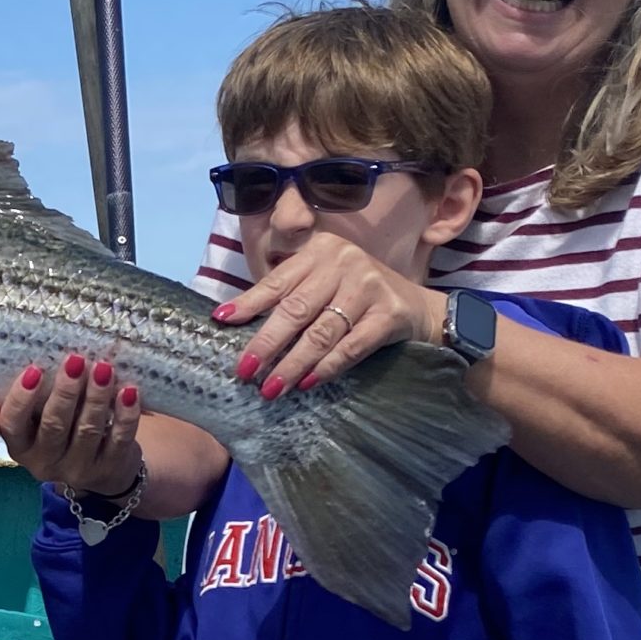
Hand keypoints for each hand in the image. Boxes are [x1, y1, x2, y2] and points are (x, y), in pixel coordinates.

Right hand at [0, 352, 142, 493]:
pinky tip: (130, 391)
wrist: (101, 464)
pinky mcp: (109, 469)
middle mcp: (44, 462)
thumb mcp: (40, 416)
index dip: (21, 399)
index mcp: (21, 446)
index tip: (34, 369)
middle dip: (65, 392)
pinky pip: (118, 440)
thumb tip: (39, 347)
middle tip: (76, 360)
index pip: (12, 425)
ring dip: (96, 397)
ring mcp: (77, 469)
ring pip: (87, 431)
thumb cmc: (62, 425)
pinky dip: (125, 415)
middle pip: (53, 426)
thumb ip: (36, 393)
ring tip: (104, 368)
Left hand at [214, 234, 443, 397]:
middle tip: (244, 371)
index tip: (221, 321)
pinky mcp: (389, 314)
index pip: (277, 282)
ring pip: (320, 332)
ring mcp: (369, 287)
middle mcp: (344, 262)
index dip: (248, 303)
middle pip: (295, 309)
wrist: (418, 308)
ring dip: (292, 364)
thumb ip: (289, 293)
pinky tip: (307, 383)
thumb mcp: (323, 282)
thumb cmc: (356, 296)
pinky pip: (350, 347)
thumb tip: (234, 320)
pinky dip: (326, 367)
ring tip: (270, 388)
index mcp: (320, 251)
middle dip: (266, 343)